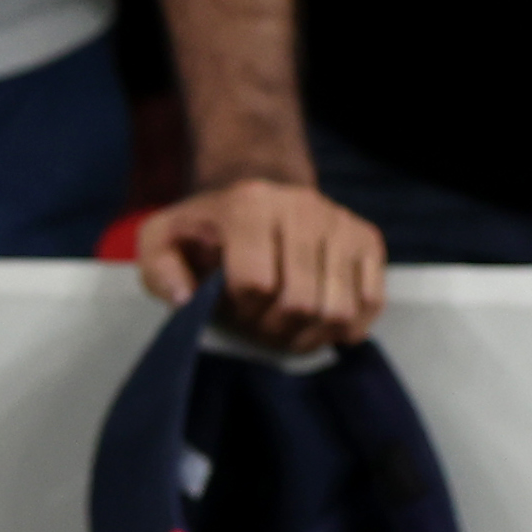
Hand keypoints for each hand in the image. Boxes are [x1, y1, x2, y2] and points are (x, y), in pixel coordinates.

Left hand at [131, 173, 385, 353]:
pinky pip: (372, 303)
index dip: (242, 310)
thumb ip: (159, 269)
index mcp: (249, 205)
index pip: (257, 284)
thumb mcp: (162, 242)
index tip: (233, 305)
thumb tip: (184, 298)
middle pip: (303, 302)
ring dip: (311, 333)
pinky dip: (347, 326)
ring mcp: (341, 222)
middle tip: (262, 323)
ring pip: (340, 309)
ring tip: (288, 324)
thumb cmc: (207, 233)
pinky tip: (320, 319)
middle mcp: (302, 206)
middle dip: (277, 328)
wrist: (257, 199)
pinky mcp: (368, 239)